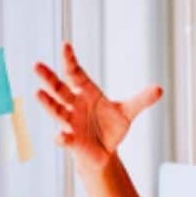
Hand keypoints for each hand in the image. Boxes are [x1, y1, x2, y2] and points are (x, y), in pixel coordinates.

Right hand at [34, 42, 161, 174]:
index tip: (65, 44)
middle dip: (48, 78)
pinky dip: (61, 137)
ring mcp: (70, 122)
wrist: (105, 151)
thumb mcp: (128, 112)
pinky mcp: (72, 141)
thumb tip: (159, 88)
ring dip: (47, 103)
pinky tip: (60, 136)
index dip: (70, 60)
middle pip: (59, 88)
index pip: (75, 73)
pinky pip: (64, 138)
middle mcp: (74, 105)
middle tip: (36, 64)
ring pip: (56, 111)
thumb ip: (141, 100)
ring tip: (38, 94)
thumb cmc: (111, 127)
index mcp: (86, 92)